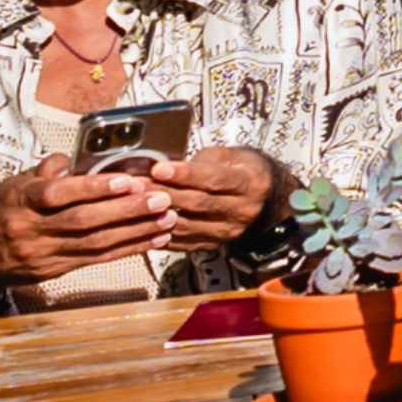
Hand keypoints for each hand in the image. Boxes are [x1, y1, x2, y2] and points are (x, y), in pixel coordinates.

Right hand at [0, 156, 172, 287]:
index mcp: (22, 202)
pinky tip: (156, 239)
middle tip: (160, 197)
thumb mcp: (14, 185)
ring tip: (168, 217)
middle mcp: (33, 229)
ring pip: (96, 243)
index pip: (58, 194)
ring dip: (135, 231)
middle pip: (83, 221)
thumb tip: (72, 158)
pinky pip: (99, 259)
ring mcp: (47, 252)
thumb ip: (45, 171)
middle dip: (125, 210)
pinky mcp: (60, 269)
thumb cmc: (5, 212)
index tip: (126, 180)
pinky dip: (130, 249)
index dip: (93, 188)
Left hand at [146, 147, 281, 255]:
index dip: (185, 175)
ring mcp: (229, 231)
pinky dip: (162, 234)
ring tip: (134, 203)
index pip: (215, 180)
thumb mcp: (229, 156)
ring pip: (188, 225)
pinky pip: (184, 243)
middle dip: (164, 193)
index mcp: (250, 183)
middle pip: (198, 204)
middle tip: (137, 184)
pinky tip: (144, 224)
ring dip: (157, 215)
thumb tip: (165, 167)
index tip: (159, 169)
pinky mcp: (215, 245)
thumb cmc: (242, 170)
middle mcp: (242, 210)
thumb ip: (200, 162)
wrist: (266, 198)